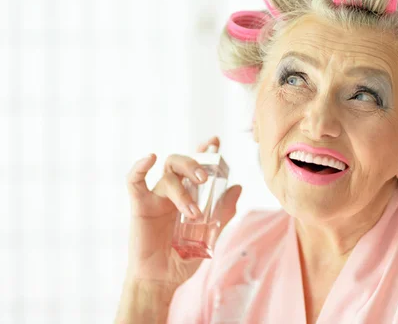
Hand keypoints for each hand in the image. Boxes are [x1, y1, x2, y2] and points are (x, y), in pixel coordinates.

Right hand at [124, 136, 241, 285]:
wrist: (162, 280)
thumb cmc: (184, 258)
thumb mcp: (210, 235)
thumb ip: (224, 212)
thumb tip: (238, 187)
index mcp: (189, 195)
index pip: (195, 165)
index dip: (204, 151)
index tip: (214, 142)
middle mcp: (172, 192)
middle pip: (179, 162)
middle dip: (193, 164)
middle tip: (205, 178)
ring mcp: (155, 197)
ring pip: (167, 176)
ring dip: (182, 191)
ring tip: (192, 213)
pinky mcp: (140, 206)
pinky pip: (134, 182)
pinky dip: (139, 168)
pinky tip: (150, 159)